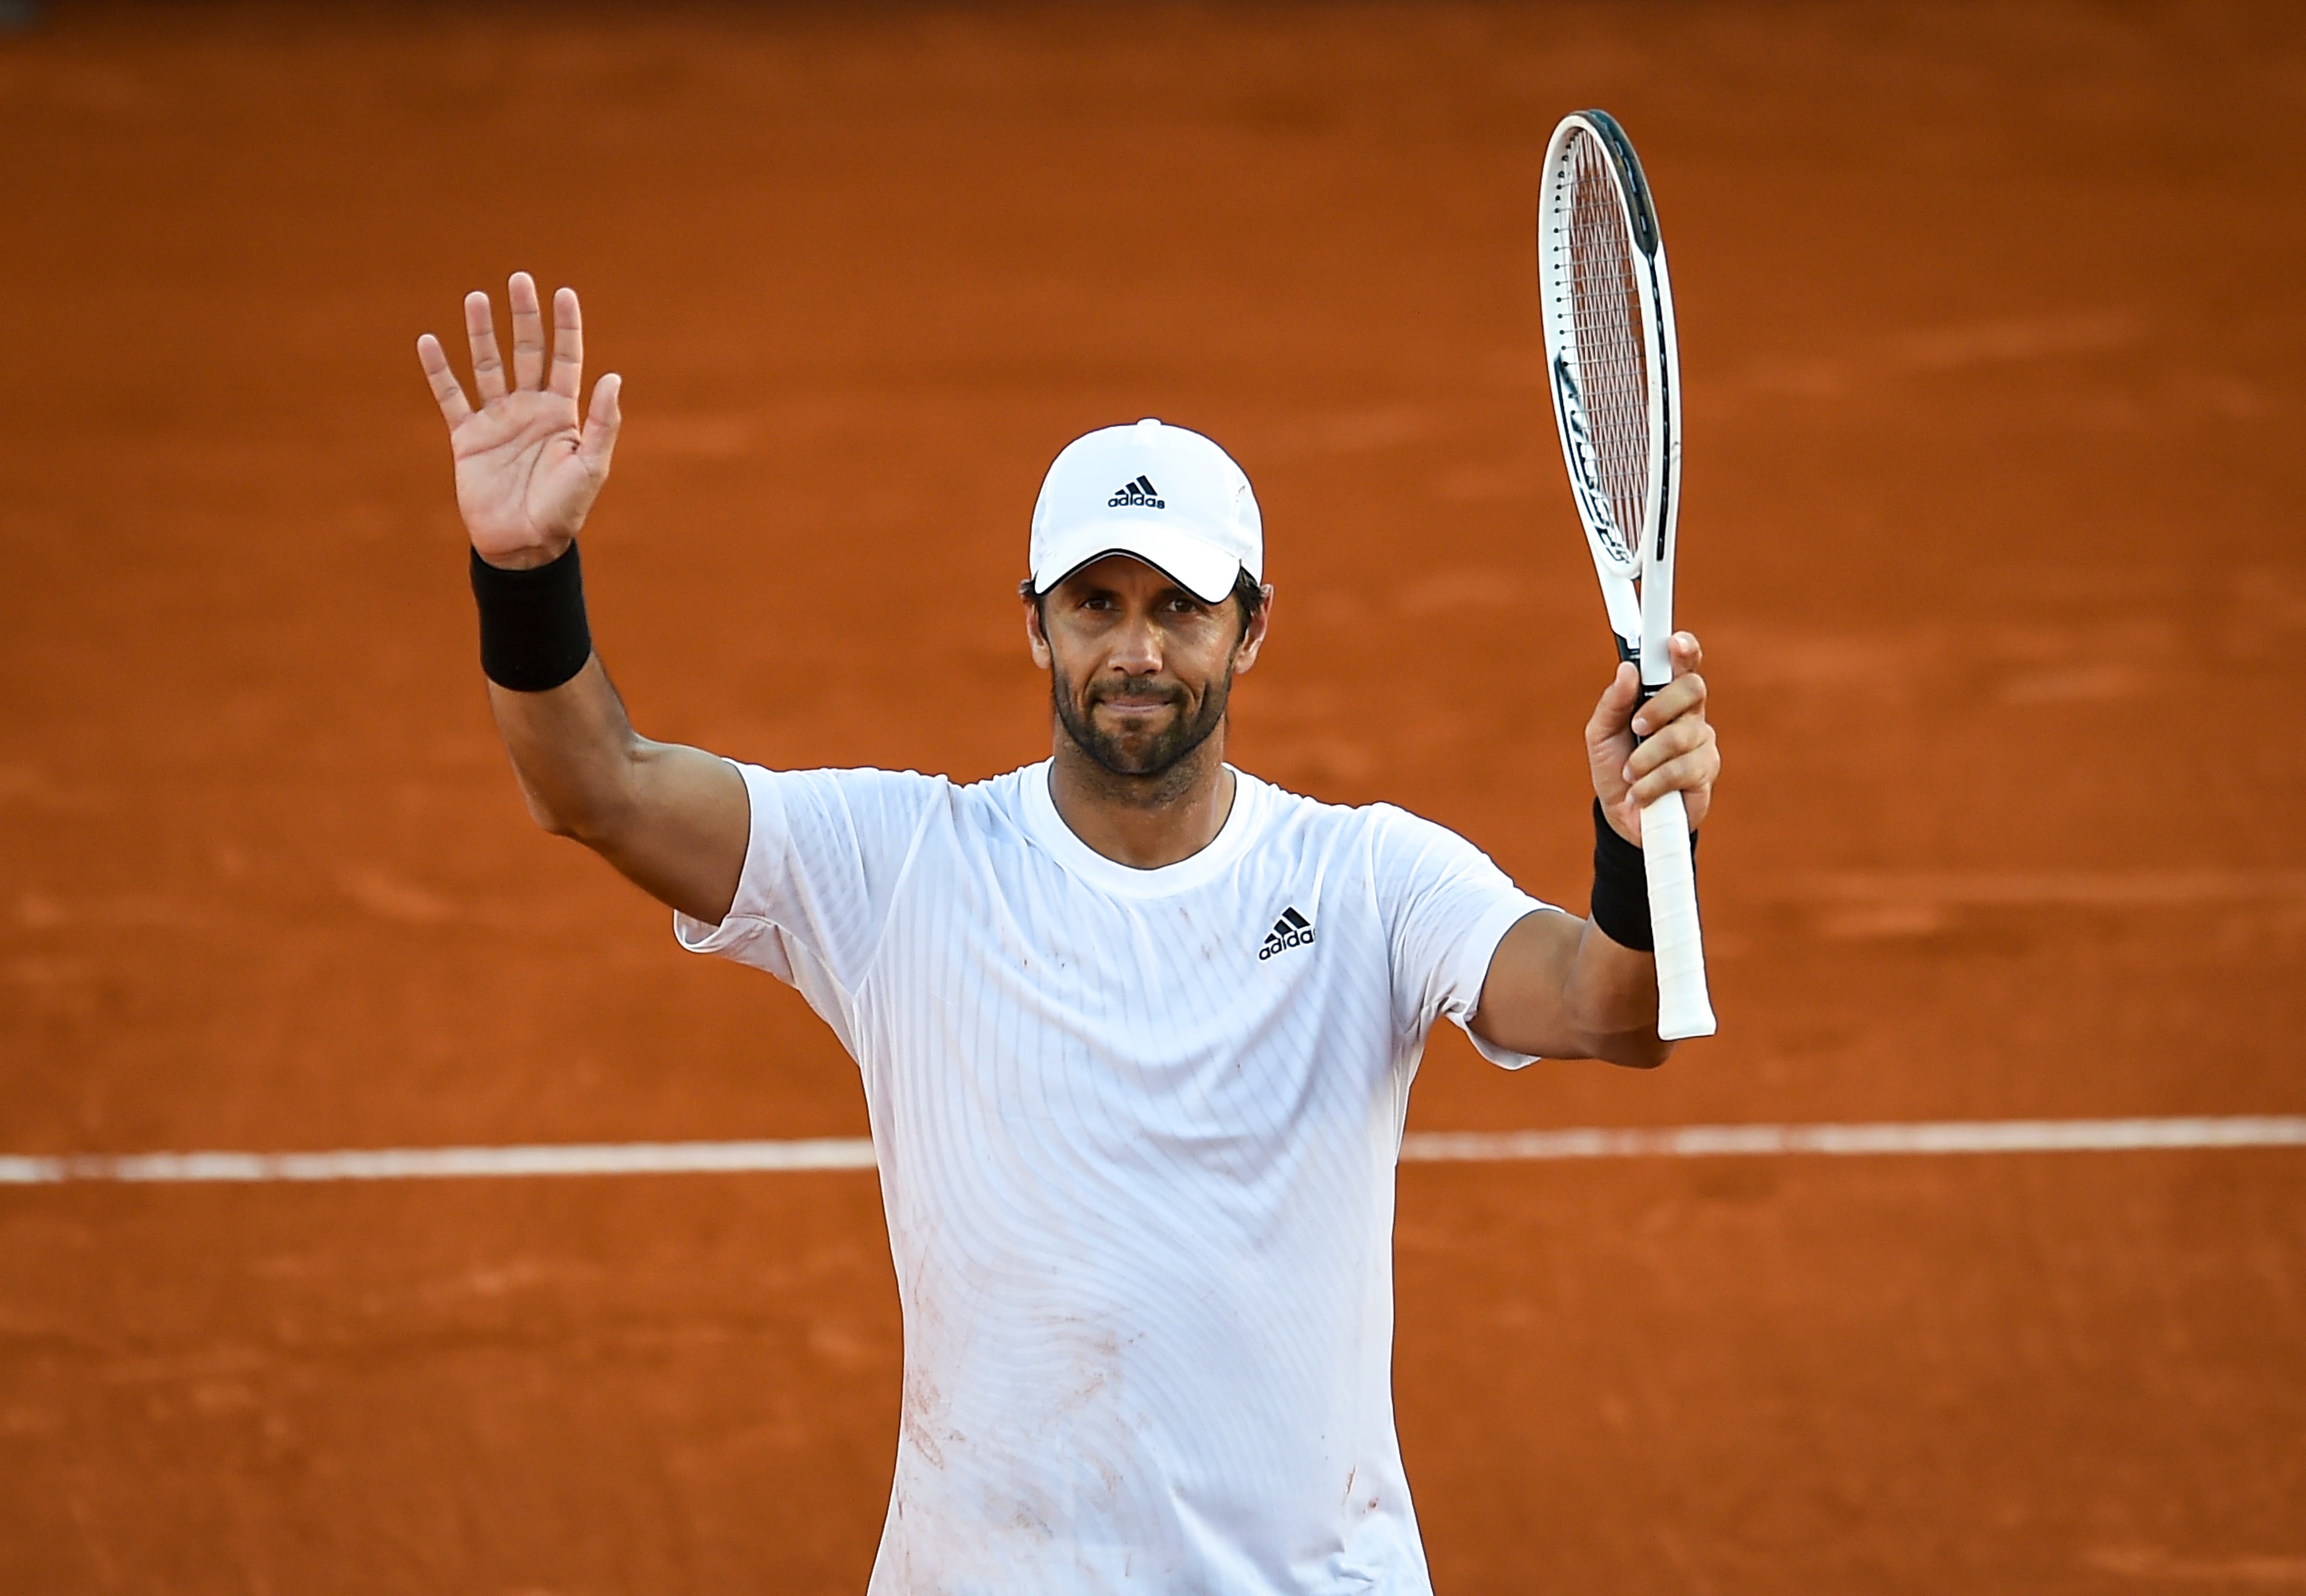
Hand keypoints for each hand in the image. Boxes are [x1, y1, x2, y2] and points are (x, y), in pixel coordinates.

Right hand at [416, 273, 621, 568]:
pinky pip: (451, 396)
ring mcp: (497, 420)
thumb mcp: (591, 466)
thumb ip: (603, 423)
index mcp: (562, 414)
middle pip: (526, 351)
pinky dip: (439, 370)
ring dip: (482, 333)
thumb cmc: (564, 511)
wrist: (524, 545)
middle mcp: (529, 409)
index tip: (563, 292)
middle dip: (524, 316)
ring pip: (487, 365)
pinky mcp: (468, 437)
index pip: (565, 358)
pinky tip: (430, 341)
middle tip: (520, 279)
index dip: (565, 326)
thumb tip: (614, 377)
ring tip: (477, 298)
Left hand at [1585, 632, 1717, 844]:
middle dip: (1659, 707)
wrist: (1622, 816)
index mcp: (1665, 698)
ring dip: (1645, 758)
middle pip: (1692, 689)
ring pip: (1681, 735)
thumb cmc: (1615, 767)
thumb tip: (1627, 669)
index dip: (1684, 649)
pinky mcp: (1705, 773)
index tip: (1675, 641)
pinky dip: (1651, 783)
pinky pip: (1681, 770)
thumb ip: (1612, 702)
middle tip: (1636, 726)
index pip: (1682, 665)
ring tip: (1630, 774)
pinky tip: (1639, 793)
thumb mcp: (1600, 734)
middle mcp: (1689, 715)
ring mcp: (1701, 743)